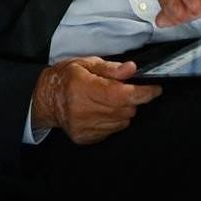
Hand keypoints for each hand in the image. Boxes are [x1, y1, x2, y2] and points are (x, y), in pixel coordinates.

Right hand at [30, 57, 162, 144]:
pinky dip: (112, 121)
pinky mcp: (85, 137)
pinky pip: (112, 131)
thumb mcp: (87, 63)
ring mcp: (84, 126)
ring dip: (122, 111)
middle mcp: (83, 110)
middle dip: (130, 99)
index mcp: (84, 88)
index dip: (143, 93)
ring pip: (122, 122)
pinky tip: (100, 111)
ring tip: (107, 100)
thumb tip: (132, 69)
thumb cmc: (67, 77)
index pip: (122, 94)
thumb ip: (111, 68)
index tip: (154, 89)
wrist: (46, 99)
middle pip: (126, 109)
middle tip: (120, 90)